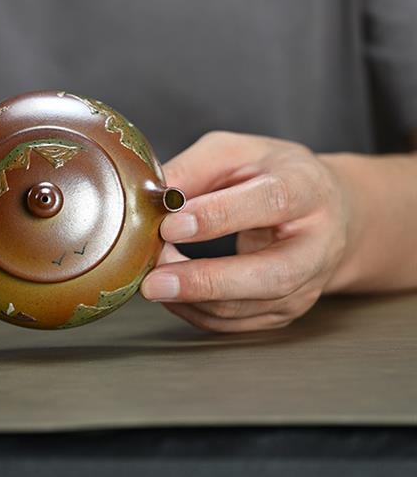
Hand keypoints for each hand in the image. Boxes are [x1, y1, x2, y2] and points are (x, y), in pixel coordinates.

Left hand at [141, 131, 349, 332]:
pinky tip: (171, 292)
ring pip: (245, 308)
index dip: (218, 217)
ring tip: (152, 280)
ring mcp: (304, 286)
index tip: (170, 226)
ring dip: (190, 299)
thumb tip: (150, 197)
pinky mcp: (284, 312)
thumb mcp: (237, 153)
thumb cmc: (273, 175)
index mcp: (307, 189)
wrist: (326, 212)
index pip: (270, 203)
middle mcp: (315, 245)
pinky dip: (193, 311)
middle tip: (154, 281)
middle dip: (205, 282)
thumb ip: (194, 169)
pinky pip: (233, 323)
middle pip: (269, 276)